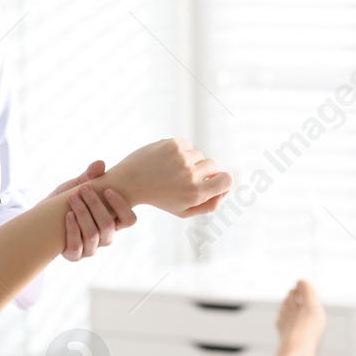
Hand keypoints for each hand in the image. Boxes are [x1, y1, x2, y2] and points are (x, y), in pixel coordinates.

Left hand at [46, 160, 137, 260]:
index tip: (108, 190)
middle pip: (108, 226)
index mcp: (112, 222)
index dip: (122, 206)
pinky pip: (77, 246)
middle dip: (96, 205)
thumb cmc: (64, 202)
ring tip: (72, 198)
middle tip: (83, 188)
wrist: (41, 219)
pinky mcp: (74, 255)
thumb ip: (89, 176)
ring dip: (83, 214)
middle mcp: (104, 238)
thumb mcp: (76, 187)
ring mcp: (90, 249)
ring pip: (93, 236)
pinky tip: (68, 215)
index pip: (129, 220)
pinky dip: (73, 230)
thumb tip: (100, 164)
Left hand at [112, 138, 231, 217]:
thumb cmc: (158, 198)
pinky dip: (181, 151)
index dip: (222, 180)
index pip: (227, 180)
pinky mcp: (173, 144)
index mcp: (196, 194)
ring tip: (171, 170)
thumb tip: (225, 191)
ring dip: (189, 160)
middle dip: (202, 170)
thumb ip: (209, 205)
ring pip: (199, 154)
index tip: (212, 181)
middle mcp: (191, 175)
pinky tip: (167, 160)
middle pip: (213, 165)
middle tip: (183, 177)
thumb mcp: (183, 211)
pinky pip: (188, 145)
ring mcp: (182, 158)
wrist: (128, 183)